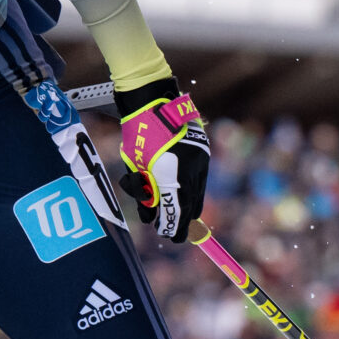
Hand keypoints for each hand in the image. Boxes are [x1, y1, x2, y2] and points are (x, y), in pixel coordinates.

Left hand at [114, 80, 209, 243]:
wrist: (152, 102)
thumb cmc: (137, 136)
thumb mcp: (135, 168)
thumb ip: (144, 193)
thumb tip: (150, 217)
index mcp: (171, 174)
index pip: (176, 210)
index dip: (173, 226)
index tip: (168, 235)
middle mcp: (190, 169)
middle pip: (191, 204)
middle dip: (182, 220)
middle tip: (174, 233)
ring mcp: (200, 159)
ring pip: (198, 192)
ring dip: (188, 206)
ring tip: (178, 215)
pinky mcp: (203, 151)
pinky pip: (200, 179)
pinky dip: (192, 190)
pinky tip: (183, 194)